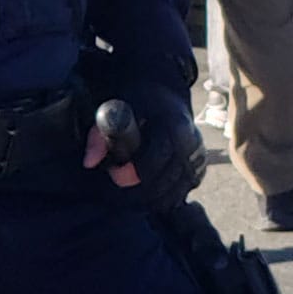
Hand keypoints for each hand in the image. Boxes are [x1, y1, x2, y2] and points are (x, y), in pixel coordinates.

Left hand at [83, 87, 205, 211]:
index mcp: (173, 125)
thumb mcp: (115, 111)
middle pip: (166, 181)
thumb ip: (100, 136)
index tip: (115, 173)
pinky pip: (185, 190)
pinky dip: (168, 196)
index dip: (131, 174)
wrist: (163, 95)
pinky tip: (151, 192)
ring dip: (152, 198)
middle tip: (120, 187)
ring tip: (132, 193)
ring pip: (176, 191)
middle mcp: (191, 140)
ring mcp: (199, 153)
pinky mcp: (201, 164)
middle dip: (139, 191)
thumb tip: (90, 162)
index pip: (153, 162)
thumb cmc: (137, 104)